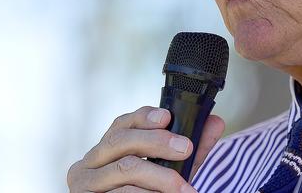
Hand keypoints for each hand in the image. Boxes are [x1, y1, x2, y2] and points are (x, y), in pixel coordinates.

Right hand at [67, 105, 224, 192]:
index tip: (167, 117)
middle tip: (186, 148)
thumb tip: (215, 122)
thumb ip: (189, 149)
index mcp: (109, 146)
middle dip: (157, 141)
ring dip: (160, 177)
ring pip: (125, 169)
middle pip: (122, 140)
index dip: (144, 116)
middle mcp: (92, 160)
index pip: (123, 122)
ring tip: (185, 189)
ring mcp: (86, 181)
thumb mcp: (167, 170)